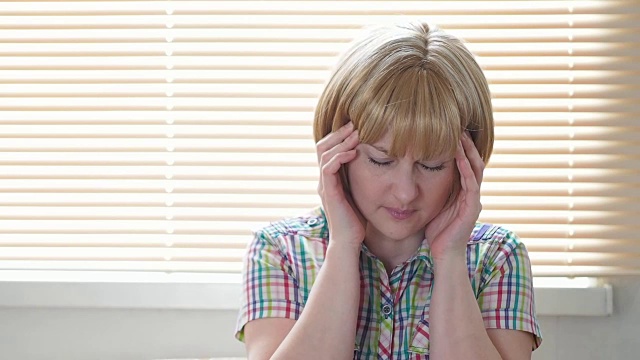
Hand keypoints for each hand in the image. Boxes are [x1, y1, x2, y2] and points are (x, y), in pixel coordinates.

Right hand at [316, 122, 365, 249]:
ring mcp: (324, 185)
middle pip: (322, 145)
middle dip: (339, 132)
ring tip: (356, 133)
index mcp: (330, 178)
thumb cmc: (358, 220)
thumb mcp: (361, 193)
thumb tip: (378, 162)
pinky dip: (339, 156)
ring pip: (324, 153)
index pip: (328, 148)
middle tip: (355, 123)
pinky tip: (353, 151)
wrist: (349, 242)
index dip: (340, 135)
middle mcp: (324, 179)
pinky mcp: (329, 192)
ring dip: (340, 141)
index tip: (357, 125)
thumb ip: (363, 178)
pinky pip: (328, 168)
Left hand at [425, 131, 484, 264]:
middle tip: (458, 125)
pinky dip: (465, 168)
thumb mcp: (431, 204)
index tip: (450, 129)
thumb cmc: (436, 232)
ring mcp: (473, 200)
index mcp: (462, 191)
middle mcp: (471, 193)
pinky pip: (471, 184)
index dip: (459, 147)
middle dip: (466, 144)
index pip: (464, 163)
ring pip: (474, 169)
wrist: (444, 255)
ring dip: (468, 151)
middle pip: (472, 161)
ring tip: (461, 135)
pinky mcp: (472, 208)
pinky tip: (459, 156)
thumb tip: (413, 171)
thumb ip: (429, 189)